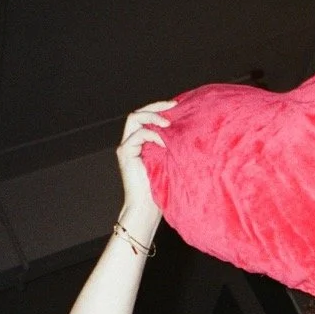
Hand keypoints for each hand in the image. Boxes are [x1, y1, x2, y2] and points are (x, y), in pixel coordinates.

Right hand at [115, 100, 174, 226]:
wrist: (147, 207)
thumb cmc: (162, 188)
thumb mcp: (170, 161)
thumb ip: (171, 145)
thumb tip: (189, 131)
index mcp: (142, 142)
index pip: (146, 117)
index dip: (160, 108)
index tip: (179, 106)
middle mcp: (131, 141)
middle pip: (138, 113)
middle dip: (156, 106)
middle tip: (174, 106)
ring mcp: (126, 147)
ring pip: (134, 119)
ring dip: (153, 118)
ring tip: (169, 124)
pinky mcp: (125, 153)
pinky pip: (138, 135)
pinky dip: (153, 135)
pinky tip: (166, 143)